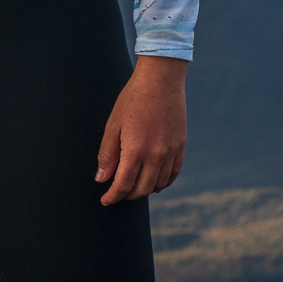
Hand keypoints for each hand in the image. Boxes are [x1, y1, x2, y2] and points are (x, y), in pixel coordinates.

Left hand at [96, 55, 187, 204]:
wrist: (161, 81)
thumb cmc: (133, 99)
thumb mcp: (113, 125)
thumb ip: (107, 154)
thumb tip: (102, 178)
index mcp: (135, 151)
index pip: (123, 185)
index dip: (113, 196)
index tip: (106, 200)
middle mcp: (155, 156)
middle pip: (141, 189)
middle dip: (127, 195)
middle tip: (117, 193)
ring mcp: (171, 152)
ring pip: (158, 185)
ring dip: (144, 190)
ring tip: (133, 186)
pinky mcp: (180, 147)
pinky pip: (173, 174)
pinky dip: (162, 182)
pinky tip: (153, 181)